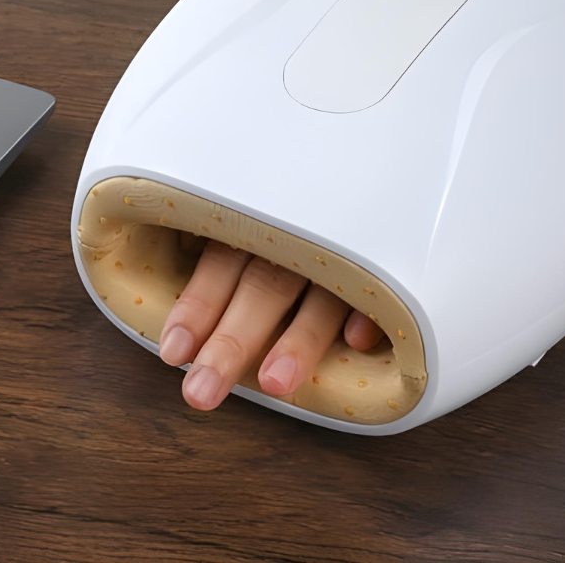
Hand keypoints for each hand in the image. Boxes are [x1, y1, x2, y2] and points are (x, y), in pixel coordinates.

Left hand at [158, 237, 384, 410]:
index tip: (173, 353)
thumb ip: (226, 256)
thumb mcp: (254, 221)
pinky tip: (358, 341)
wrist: (368, 171)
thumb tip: (185, 305)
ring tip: (274, 384)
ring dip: (299, 338)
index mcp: (261, 222)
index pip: (221, 263)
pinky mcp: (391, 258)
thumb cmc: (290, 220)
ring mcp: (347, 248)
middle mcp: (300, 237)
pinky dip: (370, 311)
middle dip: (231, 343)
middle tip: (201, 393)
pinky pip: (382, 289)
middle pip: (263, 288)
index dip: (197, 306)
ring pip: (321, 295)